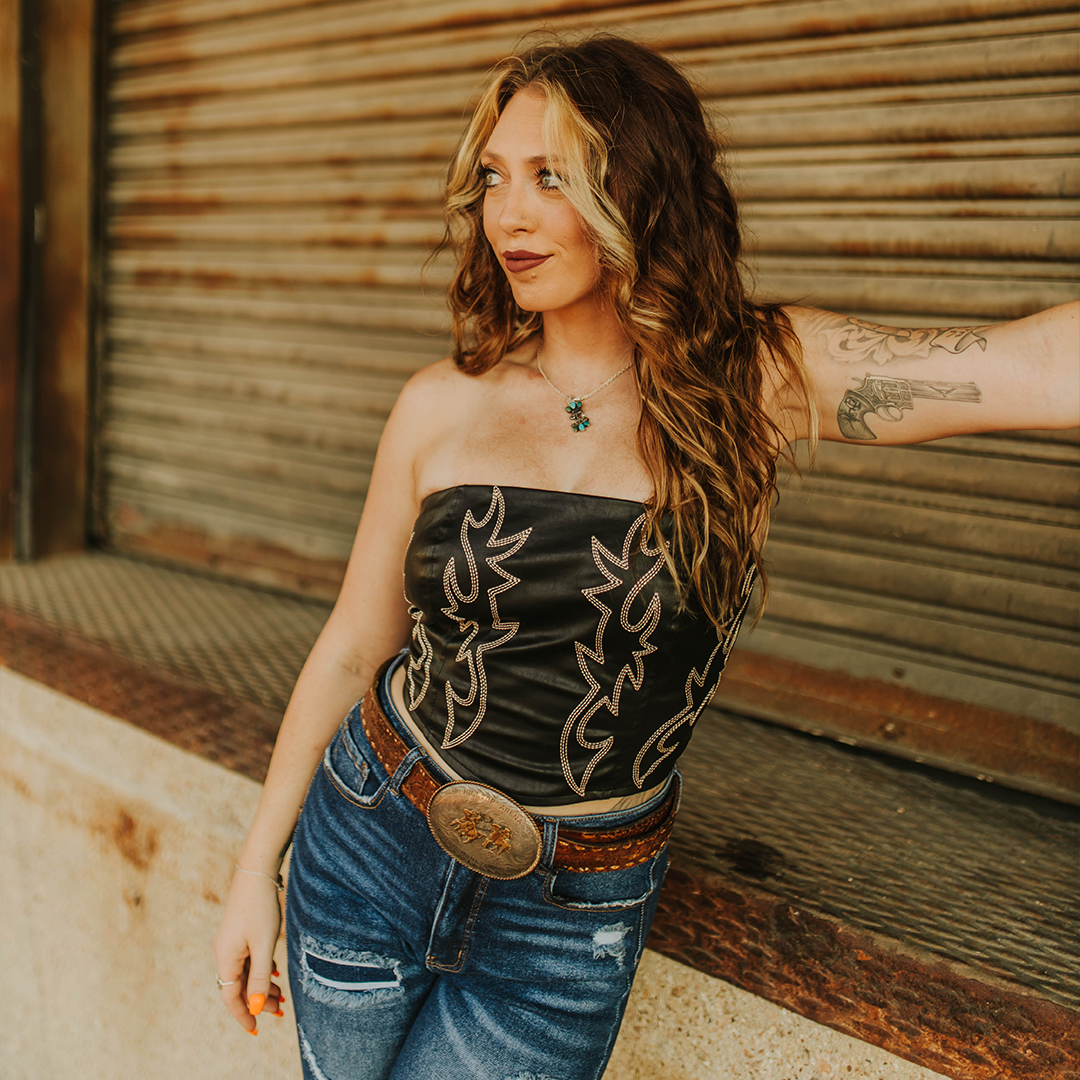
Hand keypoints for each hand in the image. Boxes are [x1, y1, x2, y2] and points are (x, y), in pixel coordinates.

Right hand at [213, 869, 286, 1033]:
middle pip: (240, 986)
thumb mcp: (263, 945)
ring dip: (262, 986)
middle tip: (280, 1011)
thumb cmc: (260, 908)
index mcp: (226, 958)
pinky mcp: (240, 932)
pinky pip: (248, 959)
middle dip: (259, 1001)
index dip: (244, 1014)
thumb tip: (256, 1007)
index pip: (231, 997)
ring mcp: (232, 942)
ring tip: (282, 996)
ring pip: (246, 973)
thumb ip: (260, 977)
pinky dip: (261, 970)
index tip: (256, 1029)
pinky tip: (275, 972)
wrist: (257, 872)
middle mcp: (224, 953)